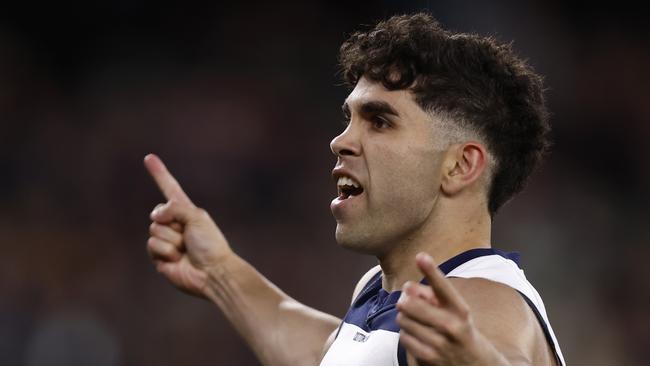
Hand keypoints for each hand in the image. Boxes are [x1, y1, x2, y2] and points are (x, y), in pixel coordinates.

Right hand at [144, 154, 232, 297]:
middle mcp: (174, 224)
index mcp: (185, 211)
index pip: (169, 188)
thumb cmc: (210, 244)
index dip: (159, 173)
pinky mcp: (160, 257)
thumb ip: (175, 208)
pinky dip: (166, 251)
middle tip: (189, 237)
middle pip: (156, 214)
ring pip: (153, 230)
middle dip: (172, 224)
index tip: (149, 157)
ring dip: (171, 240)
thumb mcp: (197, 217)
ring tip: (185, 249)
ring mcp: (166, 240)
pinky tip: (178, 259)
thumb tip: (156, 216)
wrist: (213, 272)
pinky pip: (151, 245)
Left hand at [396, 253, 505, 365]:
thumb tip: (408, 287)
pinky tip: (418, 337)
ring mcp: (439, 345)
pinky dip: (407, 335)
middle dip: (405, 301)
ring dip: (405, 318)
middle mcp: (452, 327)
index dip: (432, 270)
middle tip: (407, 302)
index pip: (443, 287)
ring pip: (403, 320)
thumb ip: (433, 297)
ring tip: (417, 322)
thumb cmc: (463, 336)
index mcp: (461, 312)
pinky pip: (404, 337)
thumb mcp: (457, 314)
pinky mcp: (428, 359)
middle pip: (411, 303)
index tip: (421, 256)